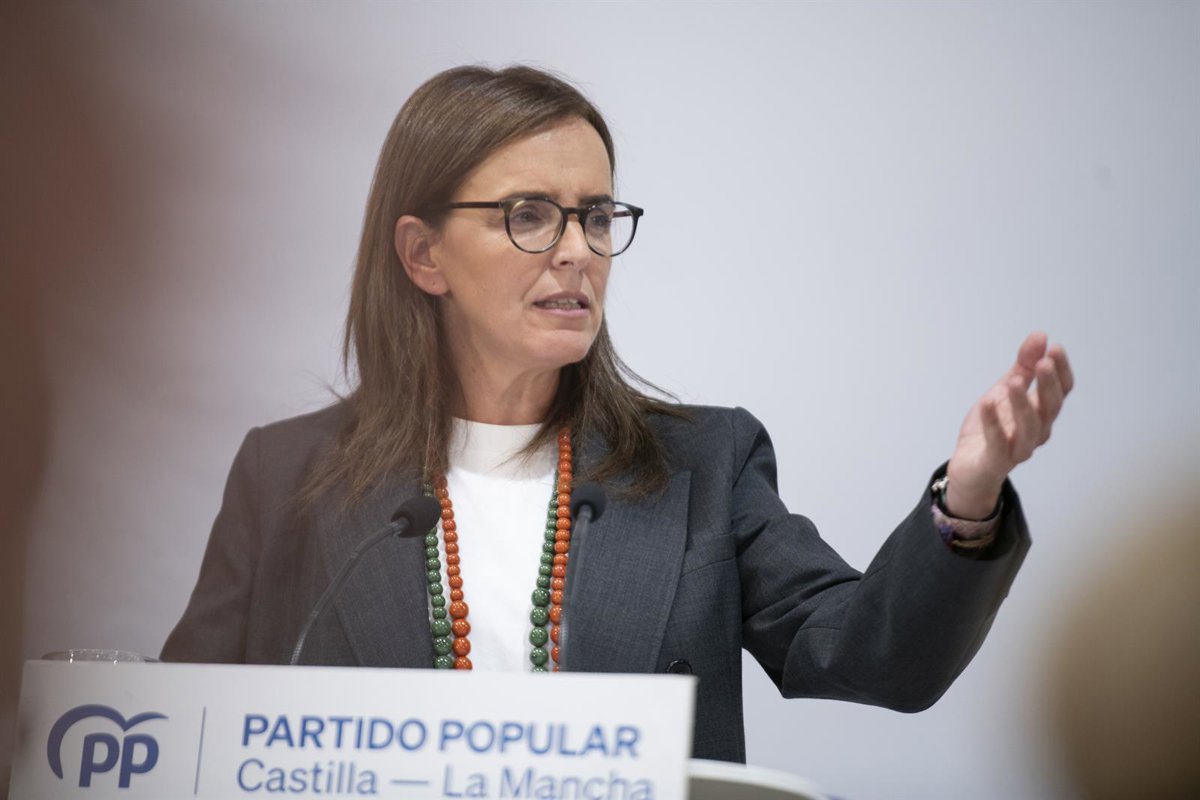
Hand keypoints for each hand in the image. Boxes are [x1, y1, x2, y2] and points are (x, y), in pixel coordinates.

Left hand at [944, 332, 1073, 518]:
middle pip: (1050, 408)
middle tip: (1042, 362)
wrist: (969, 466)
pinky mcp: (996, 462)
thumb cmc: (992, 428)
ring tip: (1013, 382)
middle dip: (1048, 385)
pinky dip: (993, 424)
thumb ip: (1023, 366)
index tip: (1055, 348)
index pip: (1061, 391)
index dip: (1061, 370)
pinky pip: (998, 444)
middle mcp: (1037, 432)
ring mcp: (1018, 449)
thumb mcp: (1005, 390)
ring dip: (1022, 404)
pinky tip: (987, 402)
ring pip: (1029, 428)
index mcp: (1041, 413)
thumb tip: (1041, 336)